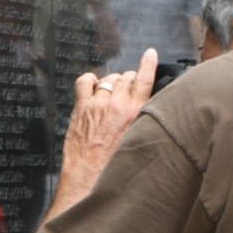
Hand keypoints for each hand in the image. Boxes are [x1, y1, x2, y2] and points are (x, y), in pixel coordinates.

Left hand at [62, 50, 157, 188]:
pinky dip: (90, 80)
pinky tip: (93, 86)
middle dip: (129, 80)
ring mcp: (98, 104)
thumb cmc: (115, 167)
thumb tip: (145, 112)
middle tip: (128, 91)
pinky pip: (85, 81)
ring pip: (109, 79)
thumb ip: (143, 122)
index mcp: (137, 113)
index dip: (148, 64)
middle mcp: (118, 105)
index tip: (150, 54)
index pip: (144, 79)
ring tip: (113, 93)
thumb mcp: (140, 142)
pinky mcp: (82, 108)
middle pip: (126, 78)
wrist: (90, 178)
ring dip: (113, 82)